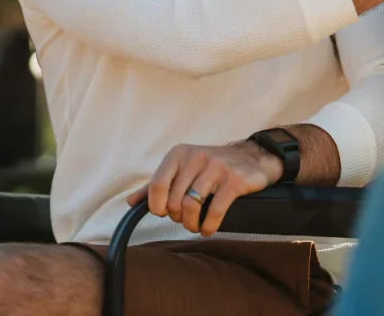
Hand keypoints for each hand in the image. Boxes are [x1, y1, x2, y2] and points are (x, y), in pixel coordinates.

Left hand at [127, 141, 282, 236]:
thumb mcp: (183, 169)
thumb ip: (157, 184)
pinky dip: (209, 226)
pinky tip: (209, 228)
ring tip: (197, 225)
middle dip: (178, 218)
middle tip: (186, 220)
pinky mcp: (234, 179)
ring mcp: (216, 167)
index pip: (157, 185)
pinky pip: (214, 211)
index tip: (167, 213)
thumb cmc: (212, 167)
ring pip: (192, 207)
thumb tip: (130, 202)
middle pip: (174, 201)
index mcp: (179, 153)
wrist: (252, 158)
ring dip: (192, 224)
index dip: (159, 207)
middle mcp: (196, 156)